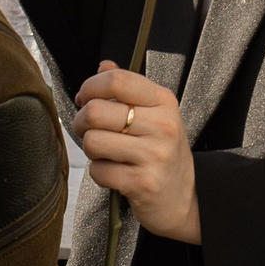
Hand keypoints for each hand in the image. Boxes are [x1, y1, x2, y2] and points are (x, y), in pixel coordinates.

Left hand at [76, 61, 197, 243]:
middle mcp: (162, 125)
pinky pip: (99, 171)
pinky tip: (115, 173)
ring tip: (104, 153)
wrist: (183, 199)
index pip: (117, 80)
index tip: (85, 98)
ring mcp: (154, 155)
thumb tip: (103, 66)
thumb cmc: (162, 153)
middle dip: (81, 122)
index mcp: (163, 102)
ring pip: (93, 141)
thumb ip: (128, 89)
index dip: (90, 87)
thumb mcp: (154, 115)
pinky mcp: (143, 182)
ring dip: (90, 150)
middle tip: (87, 130)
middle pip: (96, 111)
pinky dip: (99, 173)